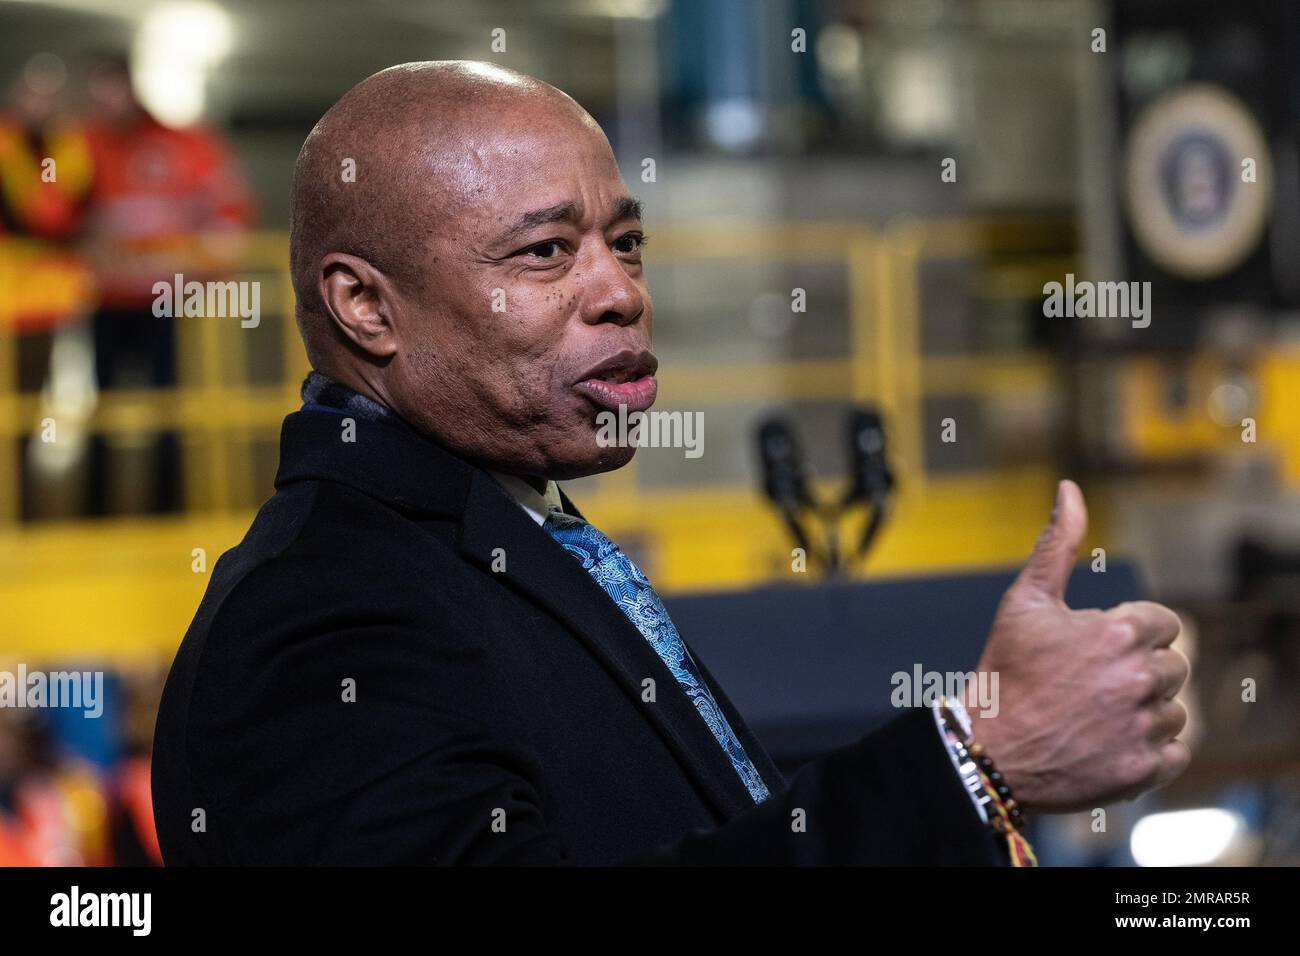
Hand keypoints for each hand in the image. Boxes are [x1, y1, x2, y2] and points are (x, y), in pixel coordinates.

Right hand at [963, 479, 1190, 813]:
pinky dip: (1150, 749)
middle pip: (1172, 666)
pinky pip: (1175, 750)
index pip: (1161, 624)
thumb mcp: (1025, 602)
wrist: (988, 750)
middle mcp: (1138, 678)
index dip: (1127, 635)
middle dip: (1138, 672)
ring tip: (1095, 716)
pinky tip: (1109, 742)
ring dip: (1145, 711)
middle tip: (1090, 685)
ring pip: (1174, 708)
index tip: (1093, 652)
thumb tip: (1069, 489)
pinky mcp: (1145, 768)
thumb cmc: (1005, 672)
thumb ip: (1056, 544)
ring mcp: (1144, 726)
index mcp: (1117, 633)